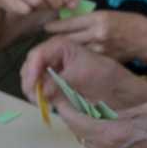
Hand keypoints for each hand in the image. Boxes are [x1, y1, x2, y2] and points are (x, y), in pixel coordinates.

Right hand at [21, 37, 146, 110]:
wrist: (118, 87)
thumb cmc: (104, 75)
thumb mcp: (81, 75)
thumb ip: (60, 82)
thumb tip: (41, 92)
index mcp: (60, 46)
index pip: (37, 55)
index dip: (32, 70)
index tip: (33, 87)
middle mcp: (52, 55)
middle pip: (30, 65)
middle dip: (28, 81)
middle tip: (34, 98)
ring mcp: (51, 68)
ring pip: (31, 76)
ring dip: (31, 89)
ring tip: (38, 102)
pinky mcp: (52, 81)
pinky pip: (38, 86)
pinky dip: (37, 94)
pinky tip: (42, 102)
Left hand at [44, 11, 146, 63]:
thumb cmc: (130, 23)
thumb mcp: (109, 15)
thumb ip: (89, 20)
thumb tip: (69, 21)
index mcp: (99, 19)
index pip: (71, 23)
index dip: (56, 26)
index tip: (46, 27)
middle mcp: (97, 34)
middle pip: (68, 39)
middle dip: (55, 41)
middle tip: (44, 42)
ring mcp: (100, 49)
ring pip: (74, 51)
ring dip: (63, 53)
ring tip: (53, 53)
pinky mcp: (103, 60)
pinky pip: (85, 59)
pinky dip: (76, 60)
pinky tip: (69, 61)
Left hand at [58, 102, 146, 147]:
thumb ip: (118, 115)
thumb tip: (101, 116)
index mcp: (112, 137)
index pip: (77, 123)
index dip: (67, 110)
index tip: (62, 100)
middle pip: (85, 139)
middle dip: (83, 123)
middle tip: (86, 108)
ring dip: (98, 138)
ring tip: (109, 123)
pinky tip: (125, 140)